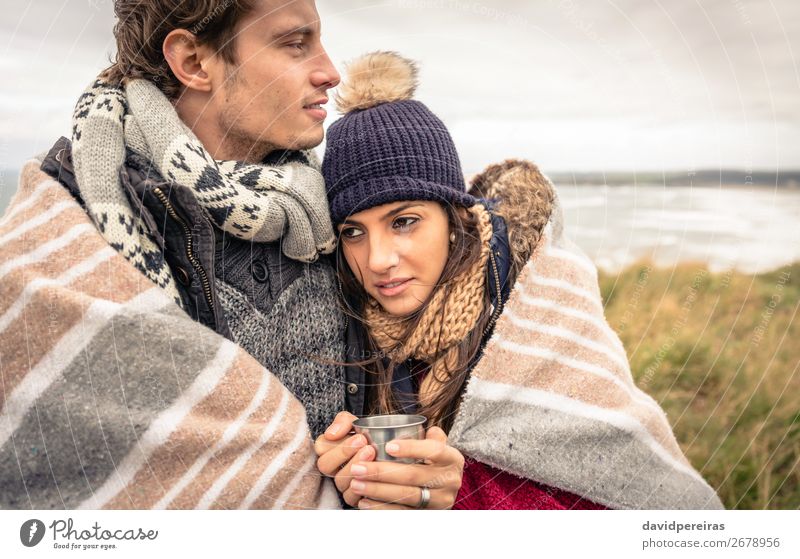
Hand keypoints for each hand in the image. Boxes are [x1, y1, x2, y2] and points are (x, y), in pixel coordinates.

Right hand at [314, 412, 375, 506]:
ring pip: (339, 481)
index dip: (338, 443)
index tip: (360, 437)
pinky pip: (351, 498)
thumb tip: (331, 434)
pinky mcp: (352, 498)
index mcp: (329, 449)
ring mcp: (342, 484)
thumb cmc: (372, 437)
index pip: (321, 447)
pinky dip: (362, 487)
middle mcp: (333, 468)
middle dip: (344, 454)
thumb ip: (344, 421)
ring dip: (355, 468)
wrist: (393, 454)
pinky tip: (374, 477)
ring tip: (372, 454)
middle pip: (325, 465)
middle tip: (366, 445)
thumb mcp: (358, 424)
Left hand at [349, 426, 464, 509]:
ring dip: (377, 490)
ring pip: (406, 496)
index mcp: (452, 458)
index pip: (433, 450)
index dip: (411, 448)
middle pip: (413, 475)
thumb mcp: (437, 444)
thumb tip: (420, 428)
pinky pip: (403, 513)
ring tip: (356, 483)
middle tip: (357, 467)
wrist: (443, 489)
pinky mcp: (428, 516)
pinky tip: (364, 502)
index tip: (387, 446)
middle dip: (381, 471)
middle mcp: (450, 480)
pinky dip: (382, 508)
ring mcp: (440, 501)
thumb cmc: (433, 460)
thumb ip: (429, 434)